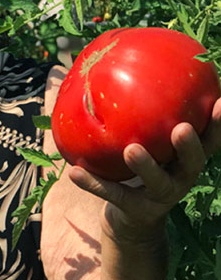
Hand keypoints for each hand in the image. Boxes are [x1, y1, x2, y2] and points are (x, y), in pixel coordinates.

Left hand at [68, 98, 220, 241]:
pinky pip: (113, 195)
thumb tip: (113, 61)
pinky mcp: (137, 212)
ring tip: (131, 149)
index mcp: (188, 157)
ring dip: (146, 166)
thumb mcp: (149, 139)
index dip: (218, 123)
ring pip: (158, 183)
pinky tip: (74, 172)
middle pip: (194, 163)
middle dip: (190, 146)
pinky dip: (93, 184)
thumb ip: (144, 111)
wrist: (132, 218)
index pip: (210, 139)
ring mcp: (161, 197)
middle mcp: (182, 177)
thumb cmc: (141, 165)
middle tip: (181, 129)